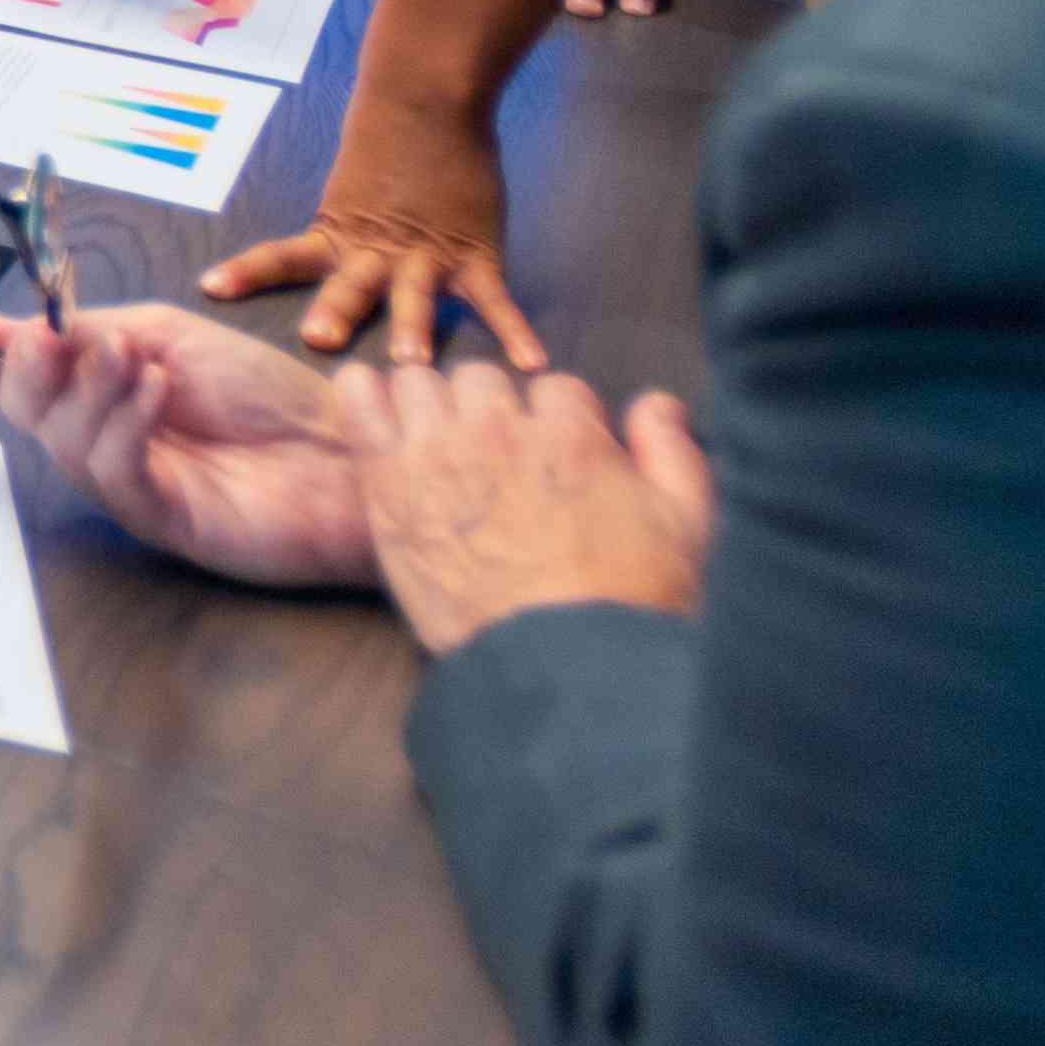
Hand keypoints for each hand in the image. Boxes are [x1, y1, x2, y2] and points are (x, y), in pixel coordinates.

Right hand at [0, 304, 374, 591]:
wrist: (346, 449)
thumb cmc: (264, 393)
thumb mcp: (169, 336)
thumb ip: (93, 332)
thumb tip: (8, 327)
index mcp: (92, 392)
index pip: (12, 381)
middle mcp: (97, 440)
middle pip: (26, 413)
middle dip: (25, 372)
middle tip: (50, 341)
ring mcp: (128, 484)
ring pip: (67, 441)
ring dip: (89, 389)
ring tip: (130, 356)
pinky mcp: (161, 519)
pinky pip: (118, 473)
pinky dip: (124, 424)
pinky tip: (155, 388)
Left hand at [202, 87, 541, 367]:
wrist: (429, 96)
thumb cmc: (387, 143)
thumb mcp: (350, 192)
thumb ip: (342, 233)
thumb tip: (321, 263)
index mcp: (336, 235)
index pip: (282, 256)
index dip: (247, 271)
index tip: (209, 287)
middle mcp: (375, 252)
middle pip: (349, 285)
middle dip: (335, 312)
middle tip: (318, 339)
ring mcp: (427, 255)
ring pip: (416, 296)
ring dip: (414, 327)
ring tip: (413, 362)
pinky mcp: (476, 254)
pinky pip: (497, 300)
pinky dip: (516, 331)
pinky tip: (532, 362)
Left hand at [337, 356, 715, 653]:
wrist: (559, 665)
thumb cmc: (630, 601)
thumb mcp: (684, 522)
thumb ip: (670, 450)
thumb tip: (657, 402)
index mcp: (571, 433)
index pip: (556, 389)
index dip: (557, 423)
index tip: (552, 458)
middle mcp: (501, 430)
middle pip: (484, 380)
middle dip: (491, 410)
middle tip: (491, 457)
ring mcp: (439, 453)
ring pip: (420, 383)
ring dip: (430, 406)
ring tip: (435, 447)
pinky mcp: (387, 485)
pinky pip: (360, 406)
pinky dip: (361, 396)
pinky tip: (370, 408)